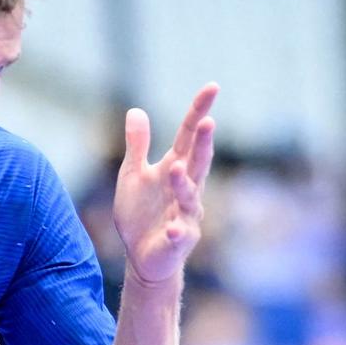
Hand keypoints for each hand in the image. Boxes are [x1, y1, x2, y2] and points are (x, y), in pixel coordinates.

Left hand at [114, 83, 218, 288]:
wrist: (142, 257)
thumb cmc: (141, 214)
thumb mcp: (133, 175)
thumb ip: (138, 146)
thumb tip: (136, 110)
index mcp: (175, 168)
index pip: (189, 135)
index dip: (199, 111)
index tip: (212, 87)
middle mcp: (187, 188)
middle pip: (197, 162)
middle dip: (202, 144)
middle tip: (208, 123)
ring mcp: (186, 214)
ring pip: (189, 196)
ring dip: (183, 184)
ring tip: (175, 169)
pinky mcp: (179, 240)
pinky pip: (180, 234)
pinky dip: (178, 231)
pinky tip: (174, 227)